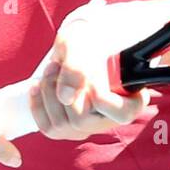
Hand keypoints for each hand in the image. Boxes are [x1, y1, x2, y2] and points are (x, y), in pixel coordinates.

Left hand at [27, 0, 158, 140]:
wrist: (77, 44)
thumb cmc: (86, 41)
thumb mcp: (81, 43)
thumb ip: (77, 67)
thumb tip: (66, 97)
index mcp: (131, 98)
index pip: (122, 113)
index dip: (101, 96)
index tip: (90, 76)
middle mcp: (110, 118)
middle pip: (82, 120)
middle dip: (63, 89)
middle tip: (59, 64)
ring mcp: (89, 126)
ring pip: (62, 125)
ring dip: (48, 92)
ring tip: (52, 68)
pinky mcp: (69, 128)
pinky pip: (48, 128)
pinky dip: (37, 104)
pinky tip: (37, 86)